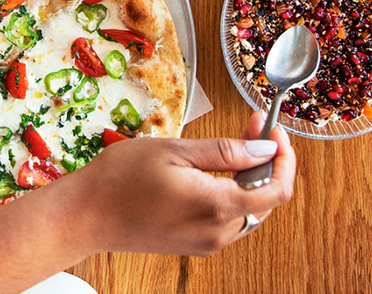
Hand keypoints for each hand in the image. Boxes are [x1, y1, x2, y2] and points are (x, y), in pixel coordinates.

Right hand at [69, 111, 295, 256]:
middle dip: (266, 161)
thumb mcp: (174, 151)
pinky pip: (227, 219)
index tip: (272, 129)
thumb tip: (265, 150)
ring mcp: (206, 242)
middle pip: (265, 200)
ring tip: (232, 145)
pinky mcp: (193, 244)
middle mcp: (218, 232)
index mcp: (217, 206)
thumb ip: (225, 152)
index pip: (277, 189)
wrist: (87, 215)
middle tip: (249, 127)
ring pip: (248, 210)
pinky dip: (231, 192)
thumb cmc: (122, 177)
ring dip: (249, 177)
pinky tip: (213, 171)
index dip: (284, 157)